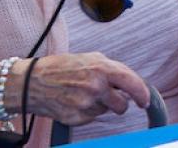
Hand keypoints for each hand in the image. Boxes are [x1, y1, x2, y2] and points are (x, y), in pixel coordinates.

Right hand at [12, 53, 149, 126]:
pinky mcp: (76, 117)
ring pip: (105, 111)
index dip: (142, 94)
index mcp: (101, 68)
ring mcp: (85, 103)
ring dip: (99, 105)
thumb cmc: (61, 67)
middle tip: (105, 96)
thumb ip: (111, 69)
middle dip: (118, 103)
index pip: (132, 82)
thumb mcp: (89, 58)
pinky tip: (74, 101)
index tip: (145, 101)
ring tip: (82, 93)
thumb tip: (129, 82)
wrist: (32, 82)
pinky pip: (91, 118)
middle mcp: (95, 86)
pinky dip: (87, 112)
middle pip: (121, 105)